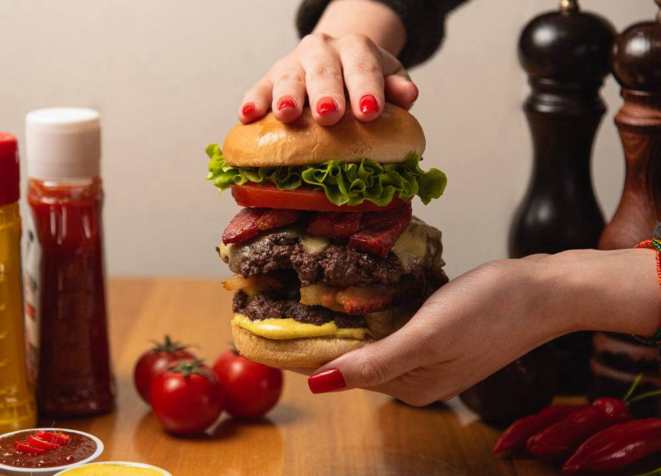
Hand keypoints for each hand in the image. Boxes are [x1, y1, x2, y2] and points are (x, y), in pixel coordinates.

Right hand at [238, 33, 416, 125]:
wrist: (336, 60)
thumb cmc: (363, 80)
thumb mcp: (387, 78)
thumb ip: (397, 87)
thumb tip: (408, 95)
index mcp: (355, 49)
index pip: (363, 67)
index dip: (367, 89)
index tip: (370, 113)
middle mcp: (322, 50)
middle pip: (323, 71)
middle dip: (326, 93)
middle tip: (329, 115)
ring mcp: (293, 63)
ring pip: (288, 77)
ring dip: (287, 96)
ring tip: (287, 115)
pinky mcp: (269, 79)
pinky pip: (258, 88)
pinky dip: (252, 101)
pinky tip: (247, 116)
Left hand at [307, 249, 659, 405]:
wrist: (544, 290)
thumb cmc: (488, 311)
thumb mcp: (425, 338)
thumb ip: (375, 364)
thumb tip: (322, 385)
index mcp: (410, 386)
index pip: (347, 370)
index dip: (315, 348)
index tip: (282, 321)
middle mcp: (418, 377)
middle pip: (361, 356)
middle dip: (332, 332)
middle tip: (300, 296)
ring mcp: (434, 356)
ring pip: (378, 340)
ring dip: (356, 320)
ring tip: (326, 289)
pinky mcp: (445, 335)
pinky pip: (399, 327)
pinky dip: (383, 312)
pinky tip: (373, 294)